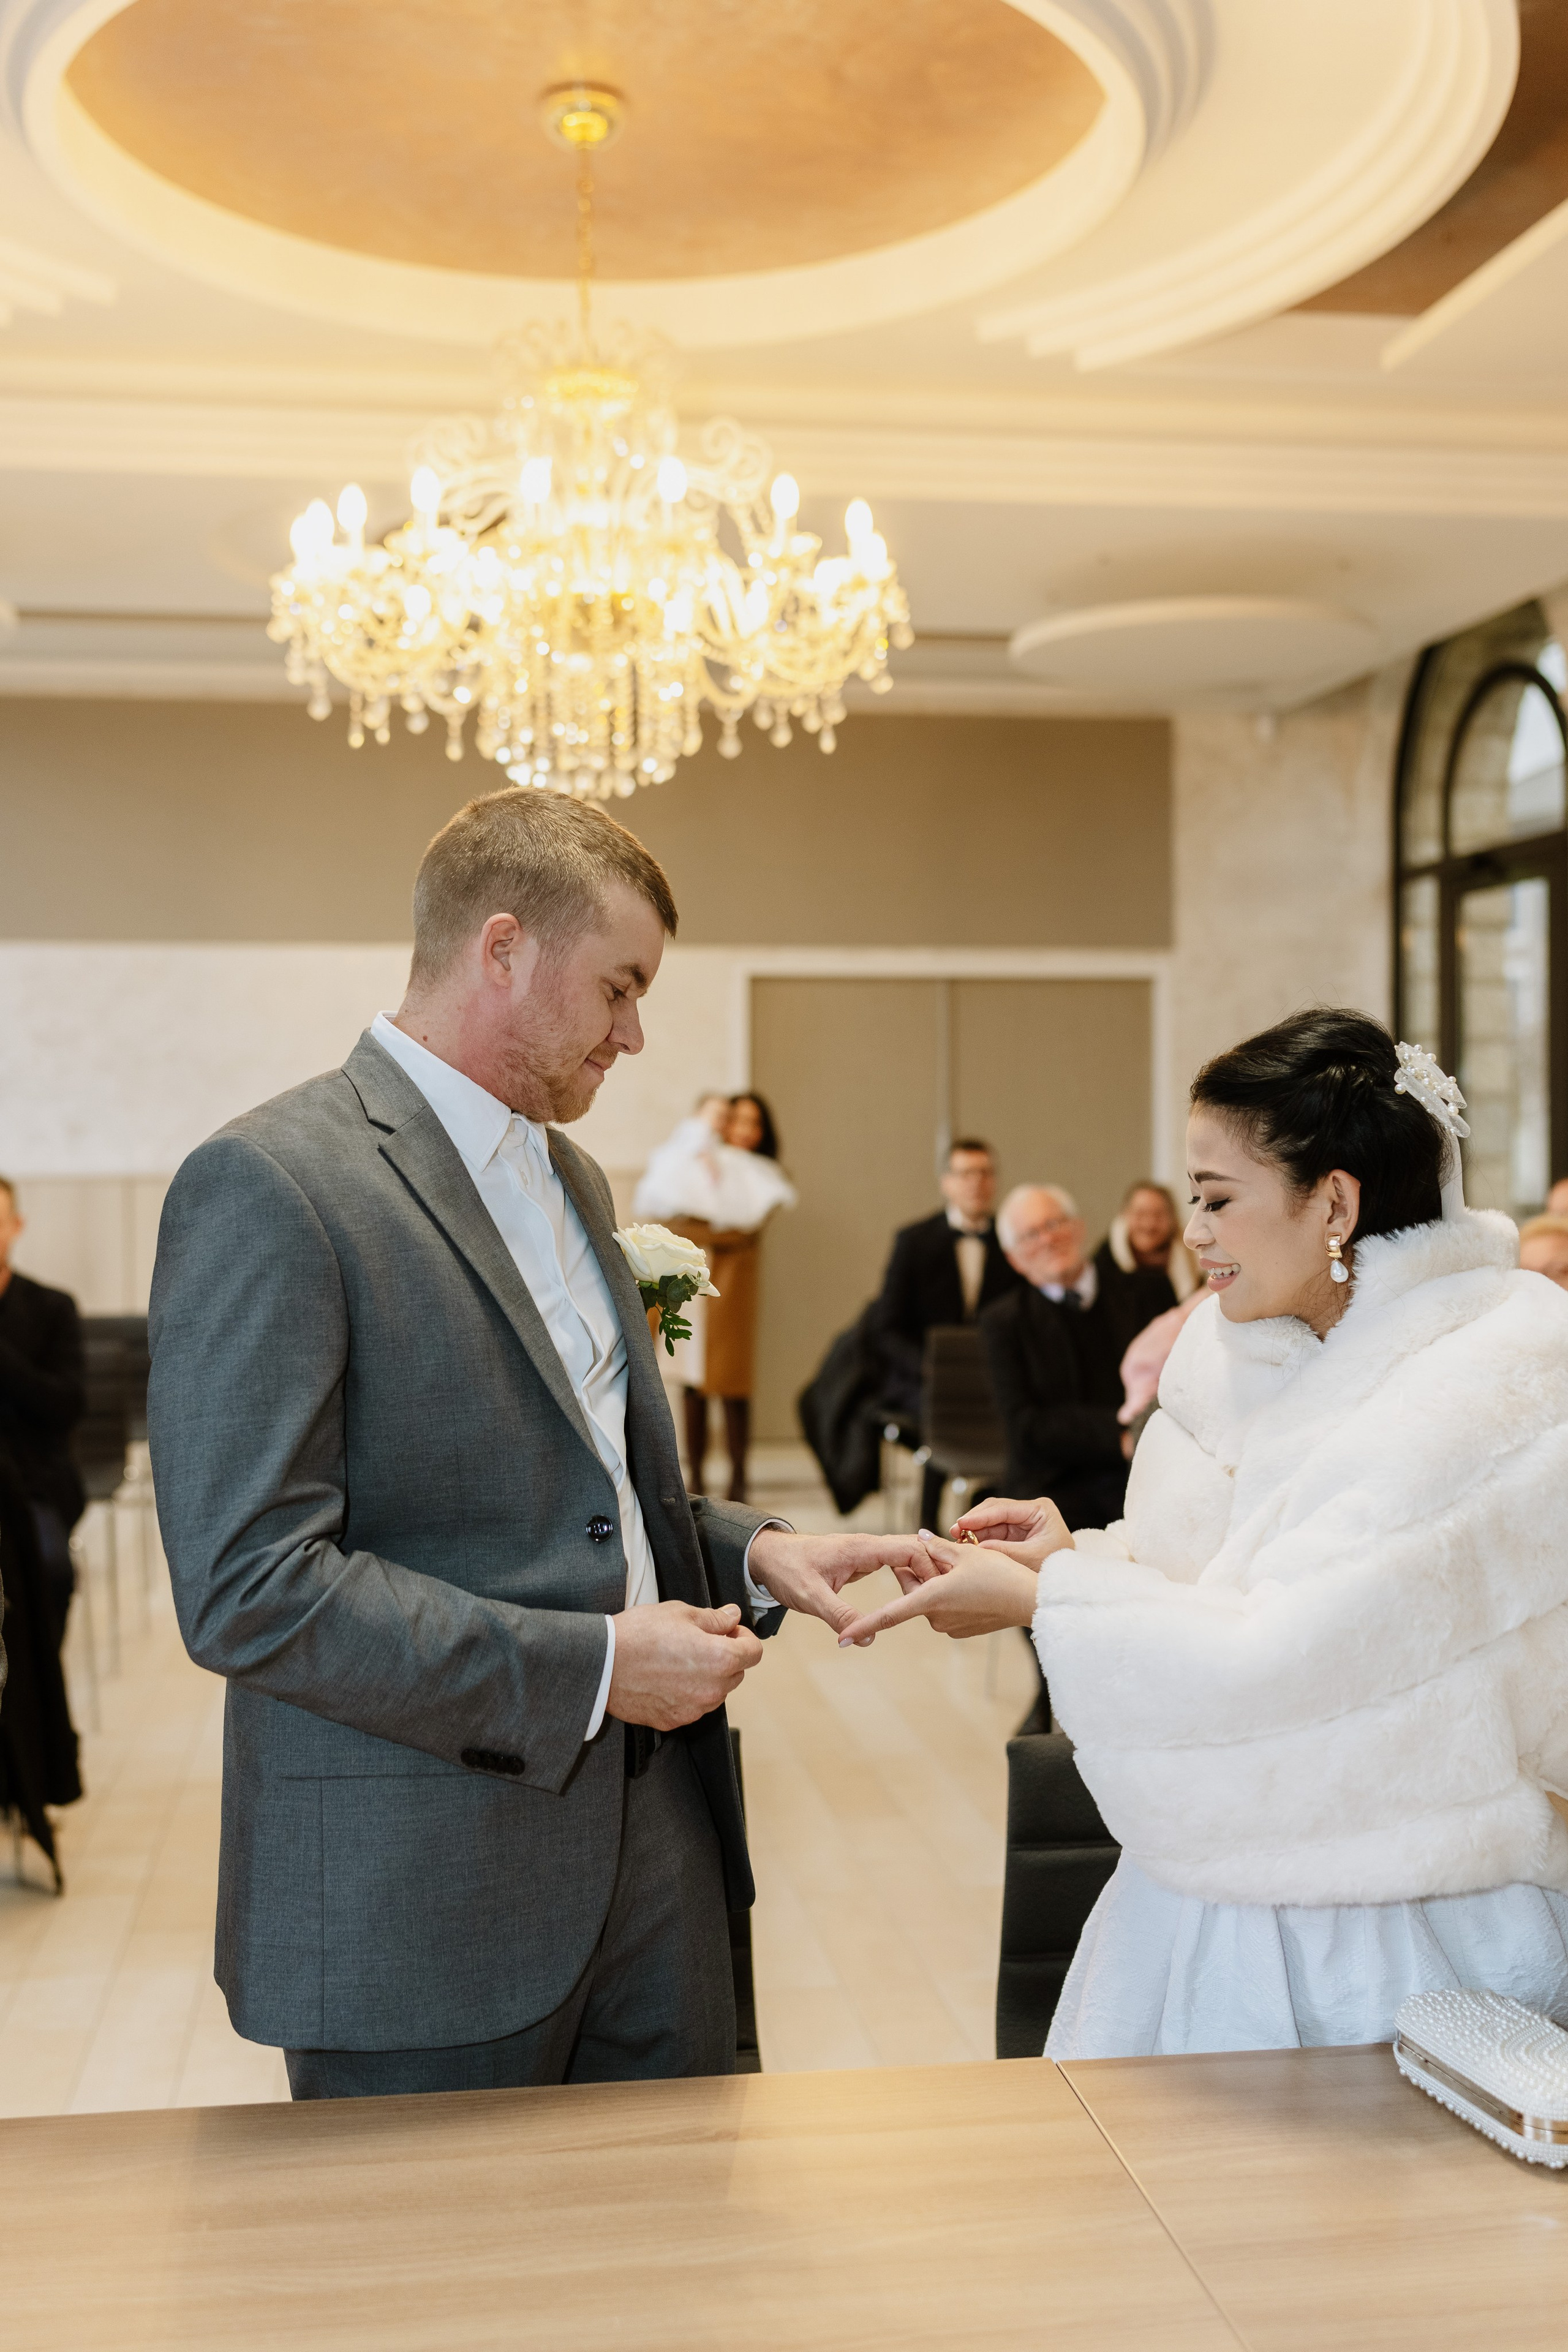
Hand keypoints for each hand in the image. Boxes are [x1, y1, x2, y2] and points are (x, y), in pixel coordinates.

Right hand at [607, 1600, 762, 1731]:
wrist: (602, 1665)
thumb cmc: (639, 1635)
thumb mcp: (680, 1613)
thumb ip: (714, 1618)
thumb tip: (732, 1617)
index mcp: (721, 1659)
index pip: (754, 1652)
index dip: (744, 1637)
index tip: (729, 1630)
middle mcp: (713, 1689)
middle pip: (736, 1673)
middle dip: (725, 1656)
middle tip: (699, 1640)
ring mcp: (694, 1709)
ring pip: (715, 1691)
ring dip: (707, 1676)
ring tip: (678, 1659)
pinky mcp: (674, 1720)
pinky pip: (692, 1705)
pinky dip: (686, 1693)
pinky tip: (665, 1677)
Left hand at [745, 1528, 942, 1640]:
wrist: (767, 1557)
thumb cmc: (787, 1570)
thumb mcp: (811, 1597)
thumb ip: (839, 1616)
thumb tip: (868, 1638)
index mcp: (861, 1548)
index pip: (909, 1548)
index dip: (929, 1567)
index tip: (940, 1589)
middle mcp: (867, 1546)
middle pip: (913, 1550)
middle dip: (932, 1570)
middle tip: (945, 1595)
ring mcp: (865, 1553)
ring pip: (905, 1557)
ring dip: (921, 1574)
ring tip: (934, 1599)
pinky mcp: (860, 1562)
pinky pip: (893, 1564)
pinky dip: (907, 1576)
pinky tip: (912, 1595)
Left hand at [836, 1535, 1040, 1645]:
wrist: (1031, 1601)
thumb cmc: (1000, 1575)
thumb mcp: (966, 1552)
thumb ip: (935, 1546)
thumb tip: (917, 1539)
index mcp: (931, 1599)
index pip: (889, 1615)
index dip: (863, 1625)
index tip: (842, 1640)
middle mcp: (935, 1617)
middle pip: (913, 1591)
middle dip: (917, 1572)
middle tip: (941, 1554)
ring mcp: (948, 1626)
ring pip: (929, 1598)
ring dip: (935, 1582)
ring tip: (964, 1569)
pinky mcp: (961, 1629)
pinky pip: (945, 1608)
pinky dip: (949, 1595)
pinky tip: (971, 1584)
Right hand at [946, 1494, 1075, 1569]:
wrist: (1069, 1581)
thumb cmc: (1058, 1568)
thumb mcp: (1032, 1559)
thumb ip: (1004, 1551)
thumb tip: (976, 1549)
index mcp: (1040, 1510)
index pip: (1004, 1509)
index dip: (981, 1516)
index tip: (961, 1523)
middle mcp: (1030, 1511)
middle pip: (994, 1510)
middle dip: (973, 1521)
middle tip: (954, 1532)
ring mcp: (1021, 1521)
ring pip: (990, 1520)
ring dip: (974, 1530)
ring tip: (957, 1540)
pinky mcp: (1014, 1532)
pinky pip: (992, 1532)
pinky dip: (980, 1539)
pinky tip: (967, 1545)